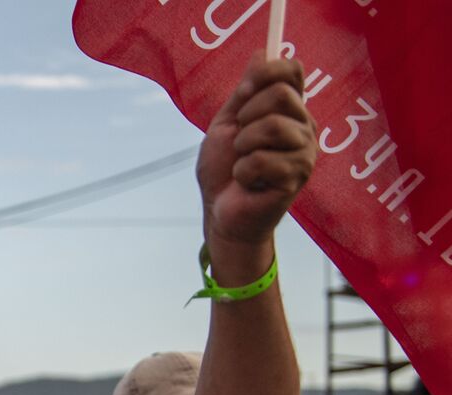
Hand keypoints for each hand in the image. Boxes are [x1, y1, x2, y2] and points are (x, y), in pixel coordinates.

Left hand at [197, 53, 316, 272]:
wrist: (221, 211)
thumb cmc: (224, 170)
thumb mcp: (227, 124)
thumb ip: (245, 92)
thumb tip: (261, 52)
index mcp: (289, 111)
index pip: (292, 71)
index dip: (266, 73)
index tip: (244, 91)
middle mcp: (305, 127)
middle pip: (280, 95)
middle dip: (246, 117)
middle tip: (240, 142)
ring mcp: (305, 152)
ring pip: (271, 126)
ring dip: (242, 147)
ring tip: (243, 163)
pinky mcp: (297, 177)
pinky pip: (260, 160)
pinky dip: (241, 172)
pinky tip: (248, 183)